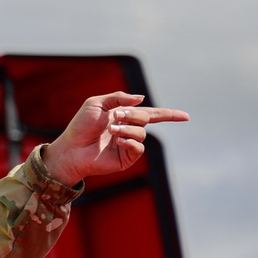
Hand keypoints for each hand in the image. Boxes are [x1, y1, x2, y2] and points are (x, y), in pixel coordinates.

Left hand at [42, 92, 189, 184]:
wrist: (71, 148)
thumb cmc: (80, 126)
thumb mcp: (97, 103)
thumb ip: (119, 98)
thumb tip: (142, 99)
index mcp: (124, 117)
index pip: (152, 115)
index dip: (169, 115)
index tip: (186, 117)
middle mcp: (128, 130)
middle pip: (145, 118)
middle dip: (132, 115)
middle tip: (115, 117)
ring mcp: (128, 145)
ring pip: (142, 132)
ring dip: (128, 128)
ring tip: (112, 130)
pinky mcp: (126, 159)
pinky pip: (138, 147)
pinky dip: (130, 141)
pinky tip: (118, 141)